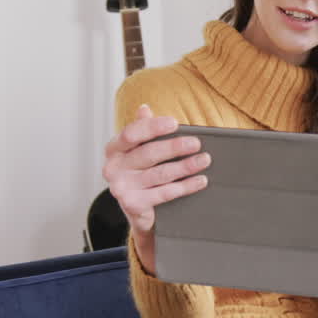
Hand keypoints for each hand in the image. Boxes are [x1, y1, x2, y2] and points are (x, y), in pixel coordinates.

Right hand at [102, 104, 210, 272]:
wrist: (135, 209)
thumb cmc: (139, 172)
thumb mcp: (138, 150)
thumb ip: (142, 129)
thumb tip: (144, 109)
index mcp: (114, 148)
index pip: (131, 133)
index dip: (153, 127)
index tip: (174, 123)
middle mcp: (113, 167)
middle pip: (148, 154)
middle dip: (174, 147)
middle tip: (196, 143)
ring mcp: (121, 187)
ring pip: (159, 174)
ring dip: (185, 167)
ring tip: (204, 160)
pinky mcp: (133, 204)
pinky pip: (164, 193)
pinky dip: (185, 187)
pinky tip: (200, 180)